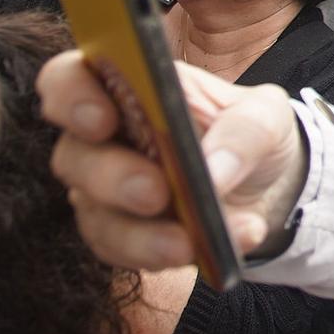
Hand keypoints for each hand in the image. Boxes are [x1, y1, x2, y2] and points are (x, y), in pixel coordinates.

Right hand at [41, 49, 307, 267]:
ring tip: (190, 241)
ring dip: (142, 235)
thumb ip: (245, 131)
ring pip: (97, 216)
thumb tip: (213, 170)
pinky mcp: (120, 236)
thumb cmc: (248, 132)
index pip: (67, 78)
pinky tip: (211, 250)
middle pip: (75, 155)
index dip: (71, 96)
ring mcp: (104, 192)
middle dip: (113, 177)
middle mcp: (103, 138)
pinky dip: (164, 255)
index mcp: (127, 86)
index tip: (103, 118)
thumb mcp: (265, 116)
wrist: (266, 185)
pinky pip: (123, 253)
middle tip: (156, 192)